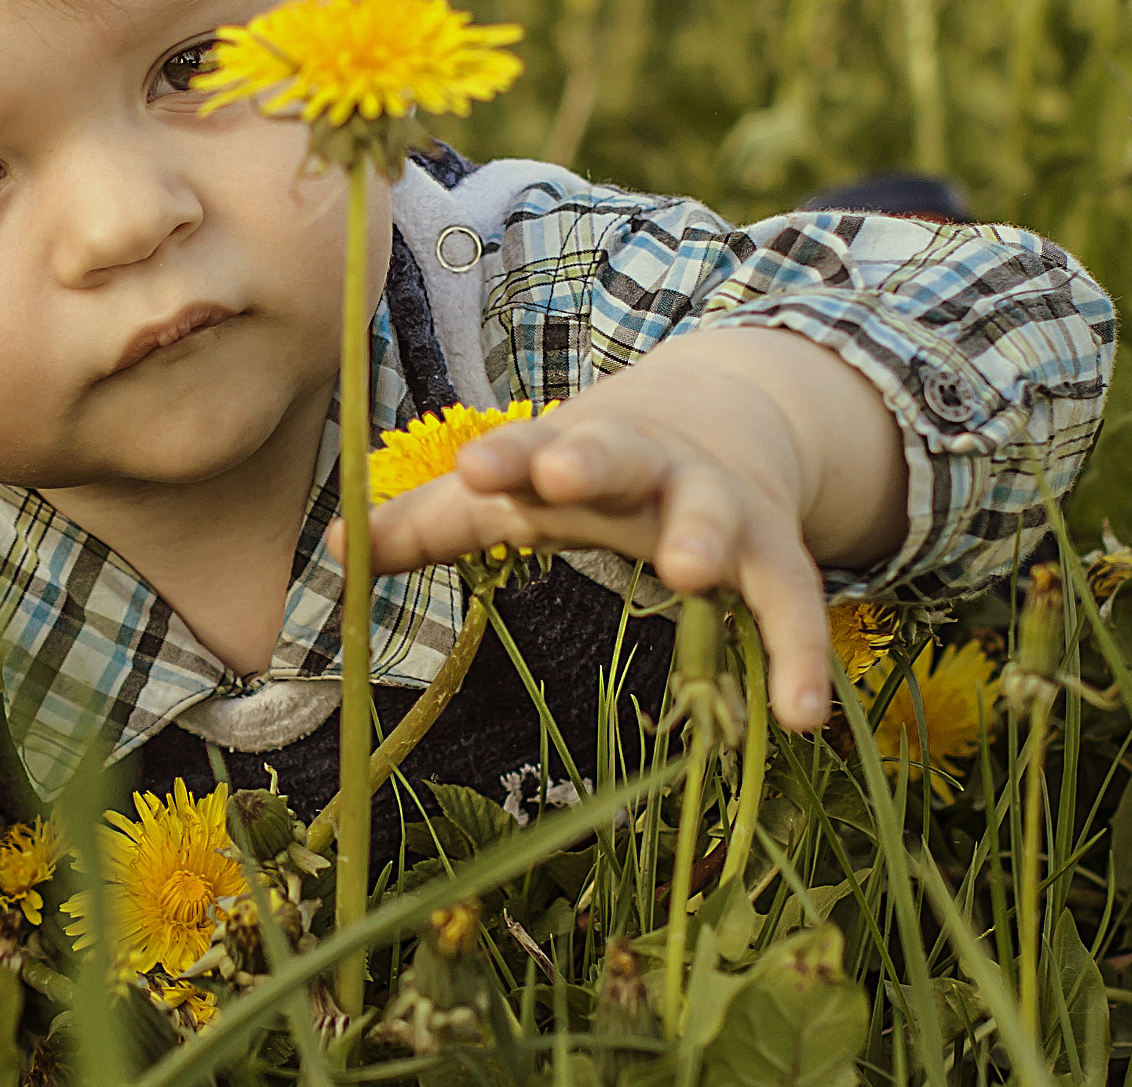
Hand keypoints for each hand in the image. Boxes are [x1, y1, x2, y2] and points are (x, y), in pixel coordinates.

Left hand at [328, 326, 907, 732]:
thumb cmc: (587, 467)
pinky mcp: (778, 554)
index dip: (505, 458)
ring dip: (700, 537)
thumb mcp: (518, 484)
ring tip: (688, 569)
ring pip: (713, 517)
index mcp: (571, 451)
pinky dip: (799, 656)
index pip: (531, 447)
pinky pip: (793, 606)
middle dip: (590, 460)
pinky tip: (799, 717)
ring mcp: (718, 506)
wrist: (725, 413)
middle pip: (620, 454)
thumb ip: (431, 520)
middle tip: (561, 473)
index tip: (475, 465)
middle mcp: (646, 468)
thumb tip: (333, 547)